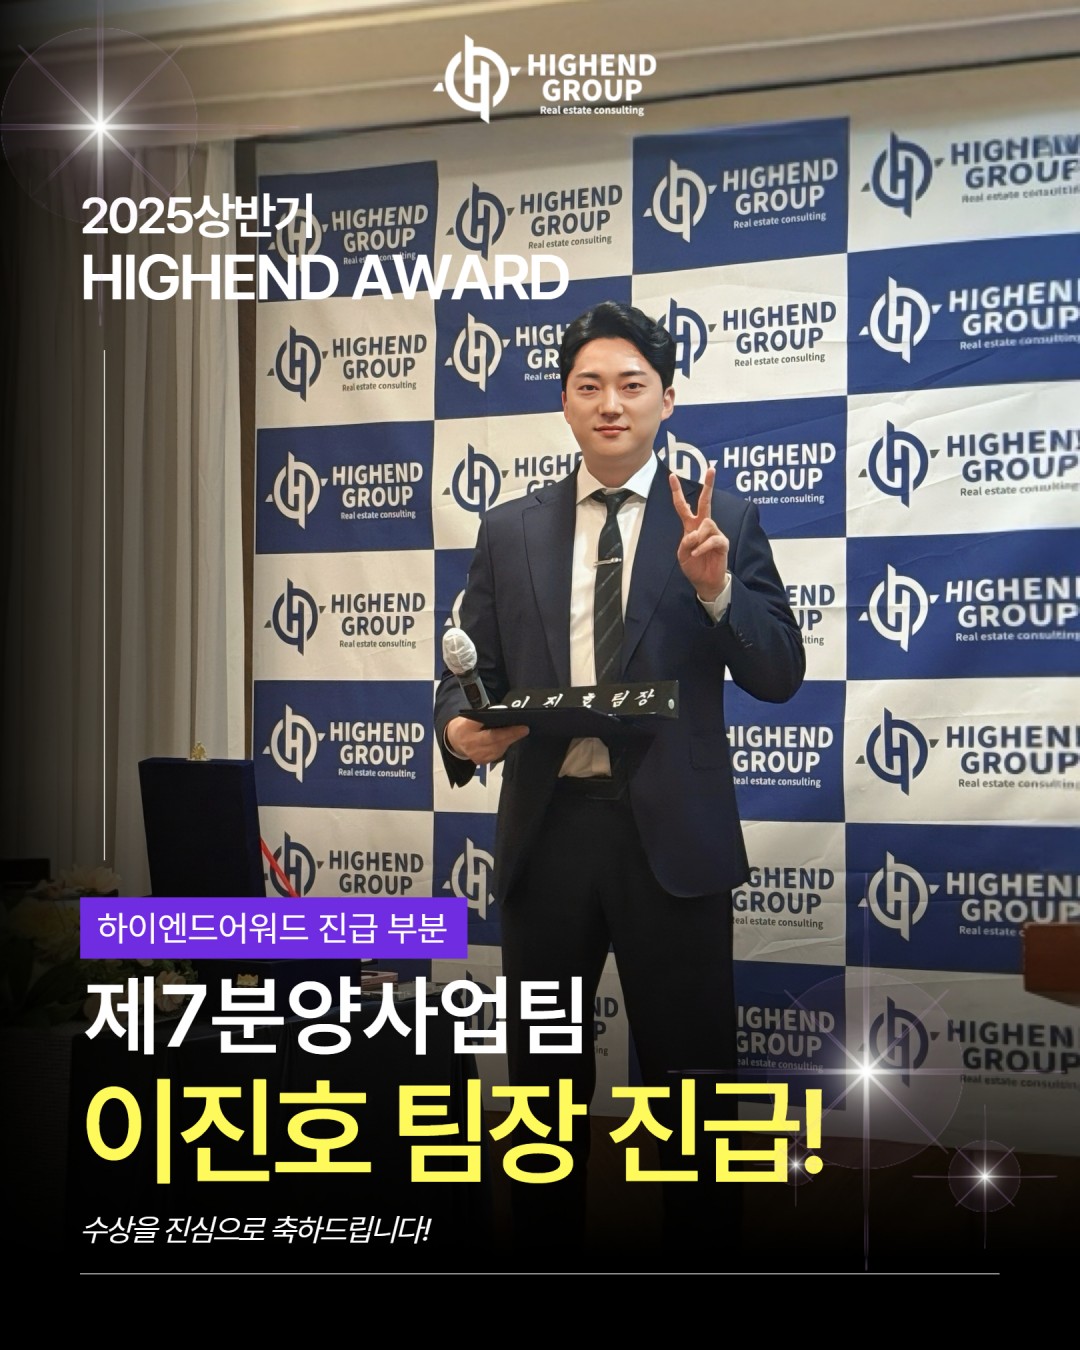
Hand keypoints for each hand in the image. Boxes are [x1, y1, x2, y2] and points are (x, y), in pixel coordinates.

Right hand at [446, 715, 528, 764]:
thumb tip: (505, 713)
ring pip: (498, 748)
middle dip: (511, 735)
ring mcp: (476, 755)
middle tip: (525, 729)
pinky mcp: (481, 762)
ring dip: (510, 741)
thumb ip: (485, 715)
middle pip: (494, 740)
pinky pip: (497, 754)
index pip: (486, 728)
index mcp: (467, 728)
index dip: (504, 728)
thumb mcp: (470, 716)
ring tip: (521, 732)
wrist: (455, 741)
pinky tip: (510, 740)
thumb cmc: (466, 725)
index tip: (518, 724)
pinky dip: (504, 746)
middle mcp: (470, 744)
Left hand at [670, 467, 727, 601]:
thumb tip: (695, 534)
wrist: (705, 582)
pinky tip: (698, 553)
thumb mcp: (681, 555)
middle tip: (711, 469)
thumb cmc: (693, 566)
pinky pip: (712, 539)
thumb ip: (685, 542)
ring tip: (694, 550)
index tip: (672, 476)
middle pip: (706, 502)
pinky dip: (703, 547)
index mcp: (690, 526)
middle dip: (709, 485)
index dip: (677, 492)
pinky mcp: (722, 542)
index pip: (683, 506)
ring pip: (707, 523)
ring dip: (698, 537)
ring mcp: (714, 533)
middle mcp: (703, 526)